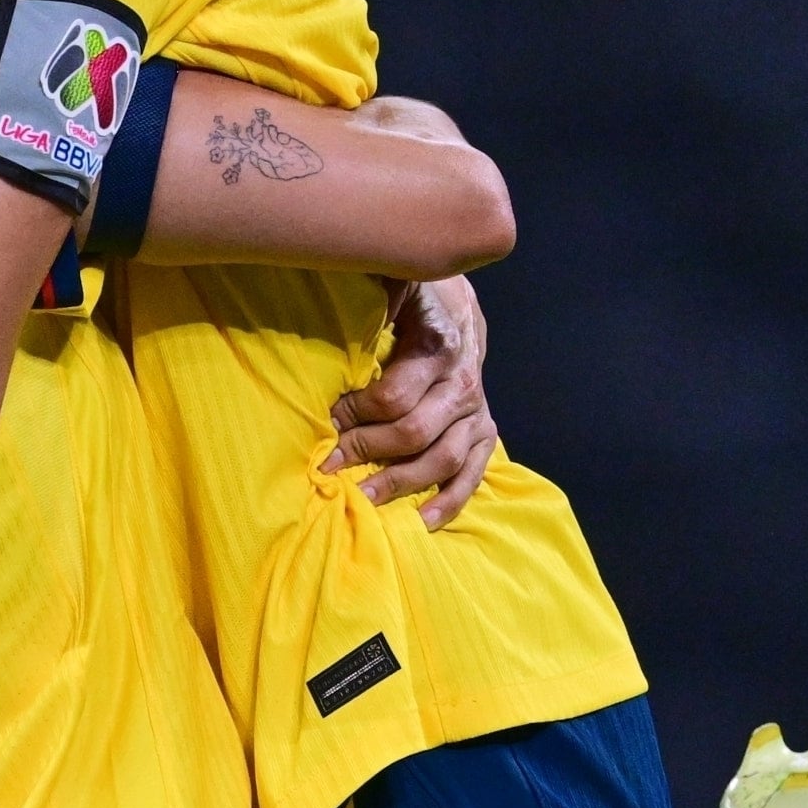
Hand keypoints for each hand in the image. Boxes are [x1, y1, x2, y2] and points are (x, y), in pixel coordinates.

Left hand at [327, 275, 499, 528]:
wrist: (456, 303)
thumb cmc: (411, 296)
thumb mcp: (392, 285)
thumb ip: (368, 307)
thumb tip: (333, 336)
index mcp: (438, 346)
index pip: (392, 397)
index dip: (354, 416)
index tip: (323, 426)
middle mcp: (462, 383)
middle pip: (414, 432)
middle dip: (367, 451)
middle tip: (329, 466)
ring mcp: (476, 411)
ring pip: (442, 459)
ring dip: (401, 482)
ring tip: (364, 500)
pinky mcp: (484, 432)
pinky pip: (472, 473)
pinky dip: (450, 500)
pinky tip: (424, 522)